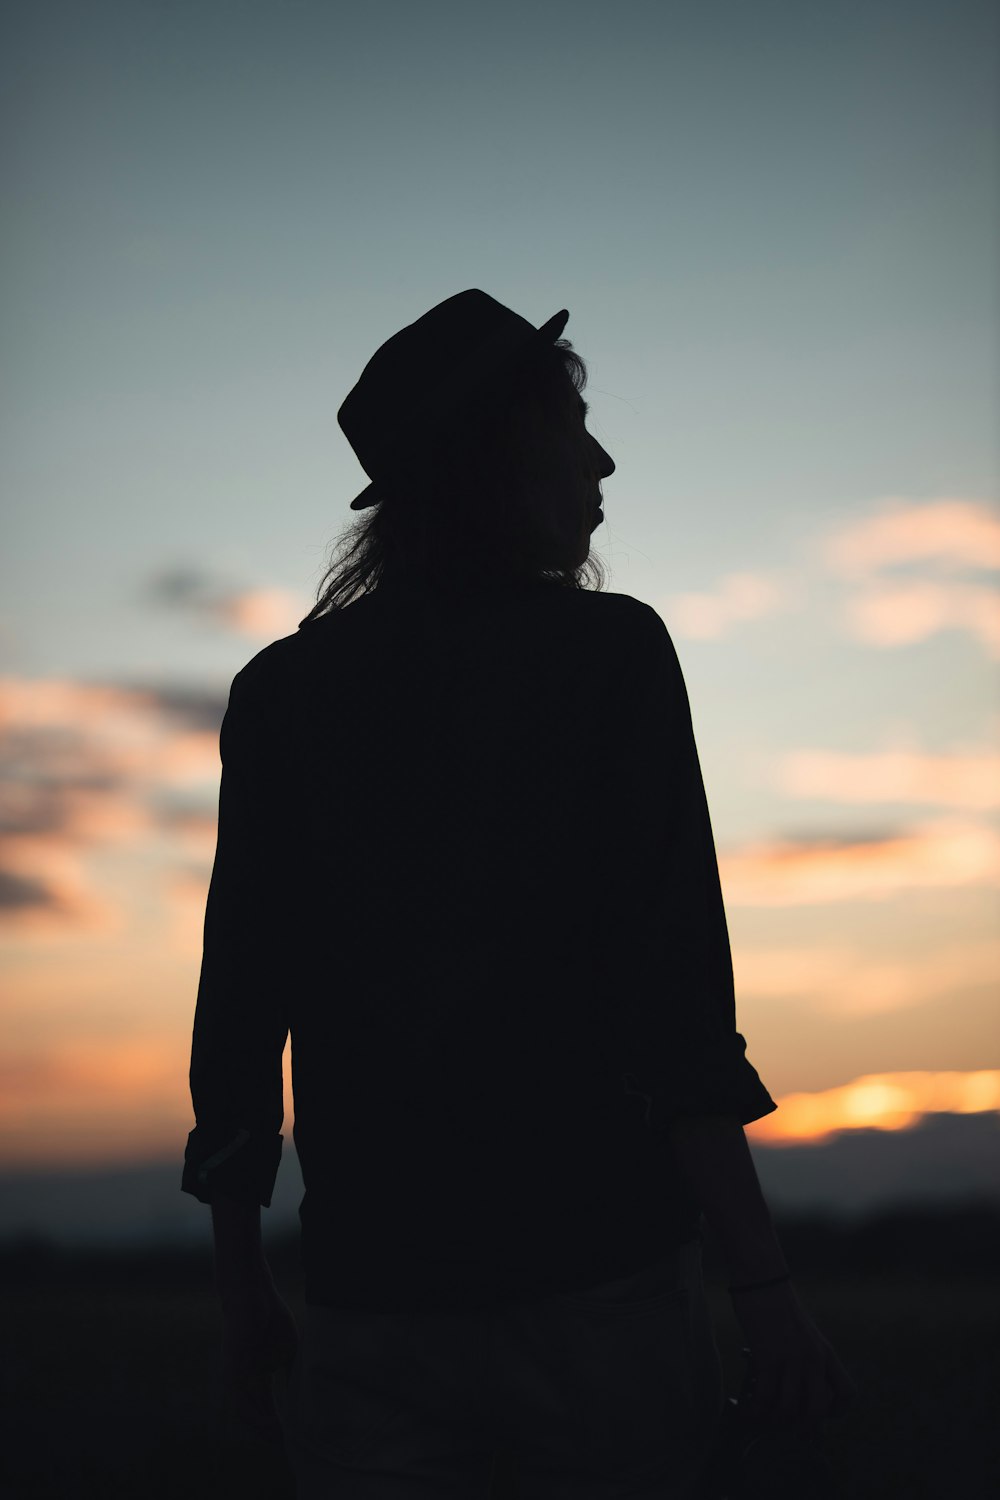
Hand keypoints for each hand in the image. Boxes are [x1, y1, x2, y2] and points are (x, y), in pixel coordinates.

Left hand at [218, 1272, 298, 1444]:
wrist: (254, 1294)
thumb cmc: (270, 1318)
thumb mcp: (288, 1351)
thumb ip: (291, 1372)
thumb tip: (306, 1395)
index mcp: (256, 1377)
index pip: (265, 1407)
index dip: (277, 1423)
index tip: (292, 1437)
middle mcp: (243, 1381)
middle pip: (255, 1414)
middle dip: (269, 1431)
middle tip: (286, 1446)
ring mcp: (236, 1377)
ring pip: (246, 1412)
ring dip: (262, 1428)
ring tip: (279, 1439)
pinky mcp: (232, 1370)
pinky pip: (240, 1400)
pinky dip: (255, 1415)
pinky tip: (270, 1423)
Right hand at [730, 1280, 857, 1429]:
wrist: (762, 1277)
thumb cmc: (777, 1301)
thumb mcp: (803, 1331)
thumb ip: (804, 1356)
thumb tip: (794, 1382)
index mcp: (825, 1352)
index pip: (846, 1393)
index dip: (837, 1412)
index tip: (821, 1415)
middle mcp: (813, 1358)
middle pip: (819, 1409)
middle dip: (805, 1426)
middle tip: (793, 1429)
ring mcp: (791, 1359)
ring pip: (790, 1409)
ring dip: (776, 1419)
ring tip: (766, 1417)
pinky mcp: (768, 1357)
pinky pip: (765, 1396)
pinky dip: (756, 1410)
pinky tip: (749, 1410)